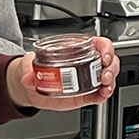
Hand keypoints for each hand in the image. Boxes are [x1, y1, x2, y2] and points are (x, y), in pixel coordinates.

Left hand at [7, 37, 121, 109]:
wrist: (32, 85)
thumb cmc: (37, 67)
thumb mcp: (30, 64)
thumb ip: (28, 70)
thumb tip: (27, 77)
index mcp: (77, 49)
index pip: (99, 43)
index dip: (106, 48)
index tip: (104, 55)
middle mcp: (86, 63)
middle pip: (109, 61)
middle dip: (111, 67)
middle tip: (104, 75)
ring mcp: (87, 79)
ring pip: (108, 77)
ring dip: (110, 82)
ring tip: (105, 87)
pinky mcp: (85, 94)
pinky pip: (100, 94)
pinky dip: (104, 95)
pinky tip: (103, 95)